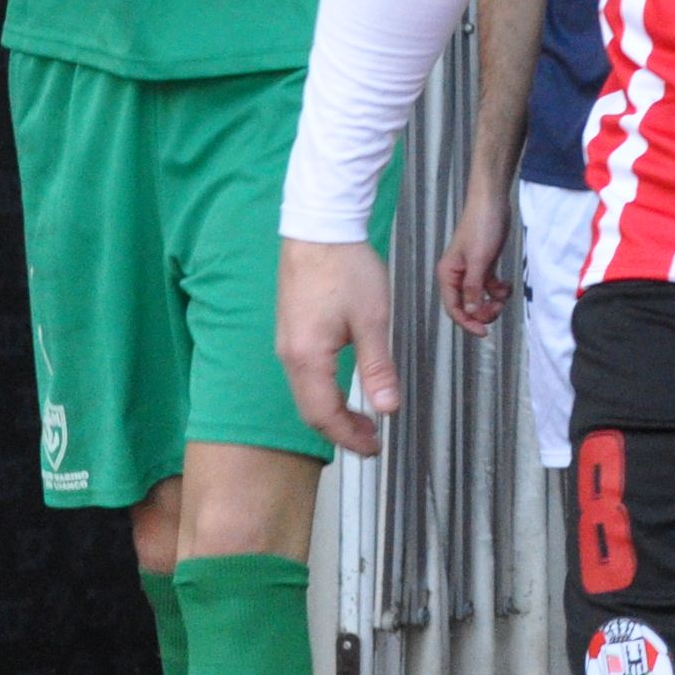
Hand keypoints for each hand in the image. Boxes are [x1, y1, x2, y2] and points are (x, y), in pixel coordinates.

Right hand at [275, 238, 401, 454]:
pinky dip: (323, 394)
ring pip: (306, 394)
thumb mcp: (372, 319)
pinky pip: (303, 376)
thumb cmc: (346, 267)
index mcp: (307, 357)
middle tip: (372, 442)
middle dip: (341, 432)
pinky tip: (343, 391)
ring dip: (332, 414)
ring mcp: (287, 343)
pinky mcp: (291, 332)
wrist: (319, 227)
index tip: (375, 448)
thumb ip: (378, 367)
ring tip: (362, 422)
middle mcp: (289, 355)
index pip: (324, 416)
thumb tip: (387, 408)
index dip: (350, 438)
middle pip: (311, 411)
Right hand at [439, 185, 514, 336]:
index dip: (468, 323)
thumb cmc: (482, 228)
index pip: (454, 308)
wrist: (493, 202)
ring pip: (479, 298)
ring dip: (492, 302)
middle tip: (498, 308)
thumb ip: (473, 288)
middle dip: (482, 311)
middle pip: (467, 306)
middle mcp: (457, 275)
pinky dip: (498, 290)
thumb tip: (470, 312)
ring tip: (504, 295)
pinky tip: (507, 285)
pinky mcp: (484, 264)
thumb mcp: (479, 261)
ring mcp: (471, 270)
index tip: (485, 332)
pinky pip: (489, 287)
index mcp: (448, 275)